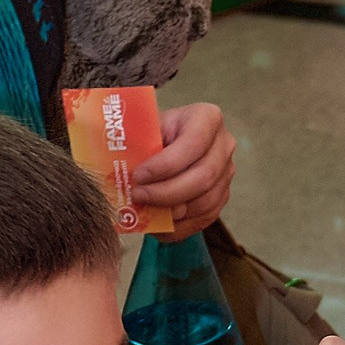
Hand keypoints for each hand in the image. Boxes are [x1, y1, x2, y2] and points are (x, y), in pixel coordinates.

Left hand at [135, 100, 235, 233]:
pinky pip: (204, 219)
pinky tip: (157, 226)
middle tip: (137, 196)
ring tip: (144, 211)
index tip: (138, 175)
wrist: (169, 141)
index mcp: (207, 118)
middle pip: (203, 177)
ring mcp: (226, 173)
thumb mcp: (147, 126)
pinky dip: (179, 227)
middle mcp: (224, 145)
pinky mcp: (222, 196)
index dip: (166, 164)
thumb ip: (138, 142)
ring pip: (204, 202)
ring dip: (171, 212)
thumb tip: (117, 167)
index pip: (193, 144)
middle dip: (166, 192)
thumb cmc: (155, 132)